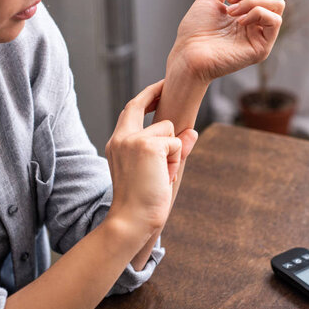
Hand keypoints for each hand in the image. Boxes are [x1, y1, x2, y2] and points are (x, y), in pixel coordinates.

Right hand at [105, 80, 198, 238]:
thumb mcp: (156, 171)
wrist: (132, 220)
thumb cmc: (141, 202)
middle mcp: (121, 137)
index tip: (159, 87)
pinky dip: (175, 161)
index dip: (146, 97)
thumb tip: (192, 132)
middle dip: (157, 95)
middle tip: (168, 88)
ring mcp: (133, 140)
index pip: (131, 109)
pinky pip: (176, 144)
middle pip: (143, 106)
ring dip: (173, 152)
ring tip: (162, 174)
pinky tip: (164, 176)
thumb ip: (171, 149)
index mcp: (117, 143)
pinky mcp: (148, 146)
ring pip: (168, 130)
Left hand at [168, 0, 285, 83]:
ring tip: (231, 11)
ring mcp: (261, 35)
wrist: (188, 53)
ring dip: (252, 0)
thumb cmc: (195, 30)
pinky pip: (274, 20)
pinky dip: (257, 13)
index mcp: (248, 10)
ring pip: (277, 4)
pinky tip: (239, 21)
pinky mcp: (262, 48)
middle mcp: (257, 22)